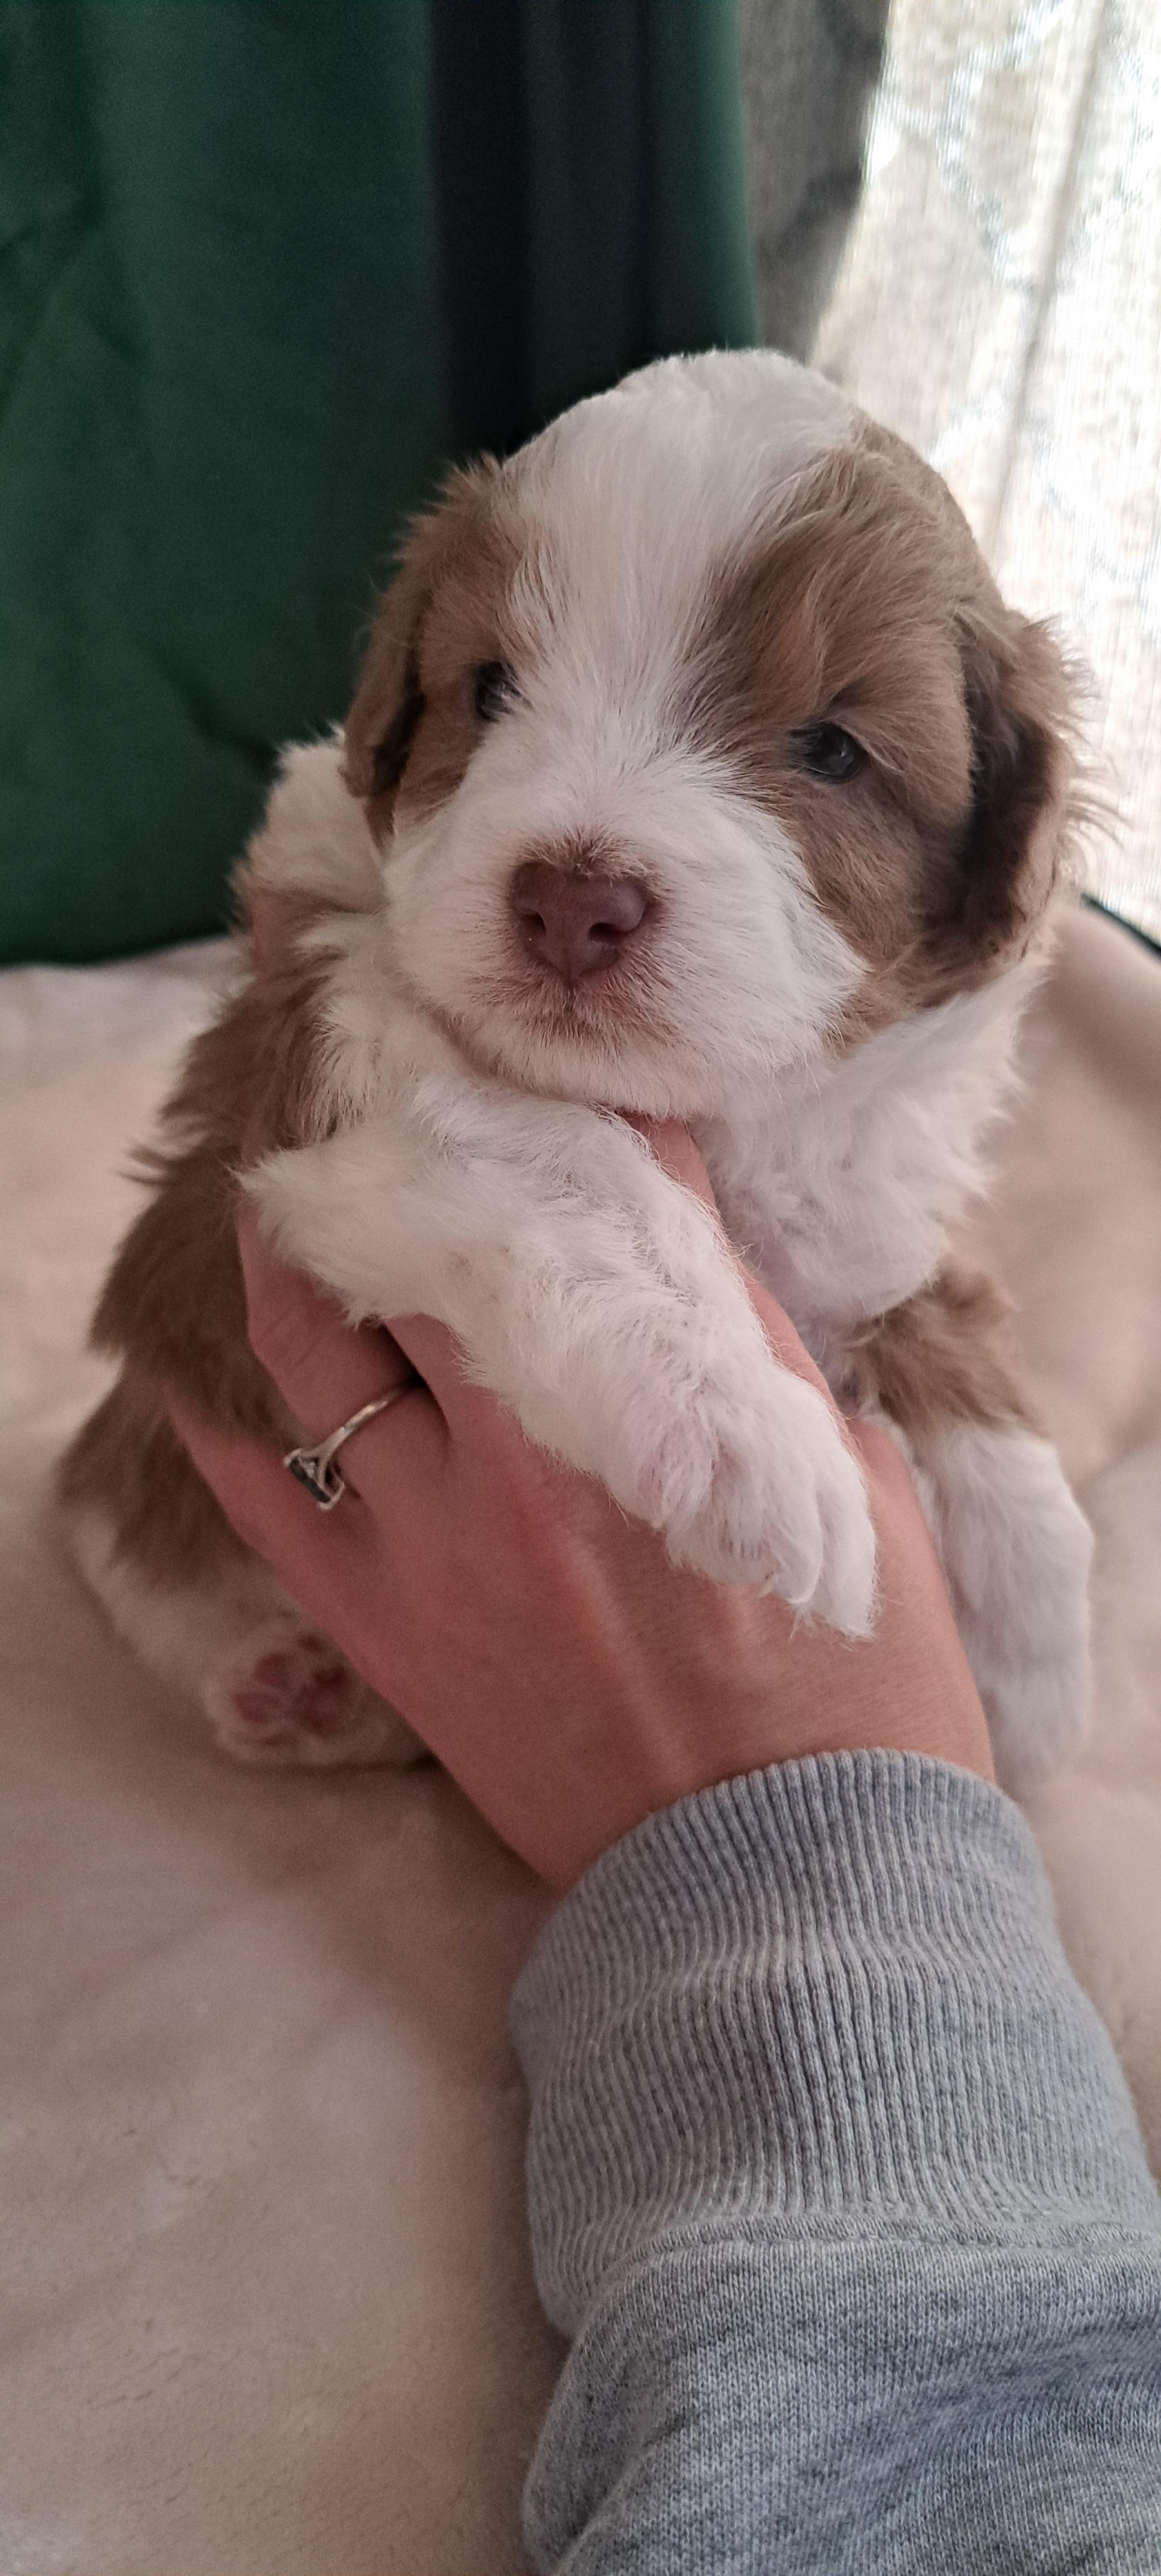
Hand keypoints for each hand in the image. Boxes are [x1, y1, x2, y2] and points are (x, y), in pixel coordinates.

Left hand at [171, 1123, 992, 1888]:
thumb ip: (771, 1381)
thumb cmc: (858, 1698)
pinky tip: (205, 1368)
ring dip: (301, 1264)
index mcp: (677, 1408)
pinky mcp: (385, 1630)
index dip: (598, 1145)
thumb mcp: (853, 1503)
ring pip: (322, 1349)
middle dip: (422, 1167)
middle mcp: (537, 1454)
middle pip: (441, 1249)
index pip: (621, 1218)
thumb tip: (706, 1295)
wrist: (790, 1886)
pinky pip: (265, 1496)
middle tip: (408, 1127)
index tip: (576, 1112)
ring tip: (292, 1209)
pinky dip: (223, 1421)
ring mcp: (441, 1542)